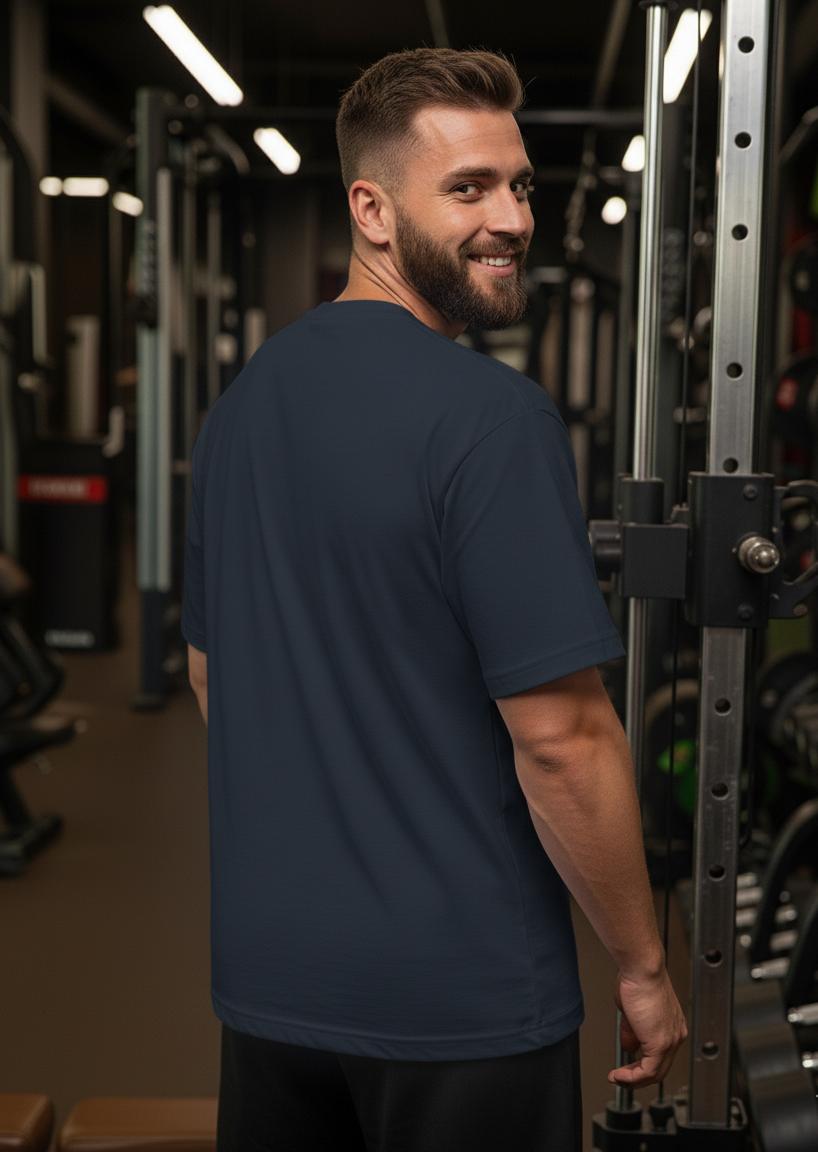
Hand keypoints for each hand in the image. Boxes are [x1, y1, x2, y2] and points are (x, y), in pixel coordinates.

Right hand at [607, 967, 687, 1087]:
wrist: (642, 969)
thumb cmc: (637, 979)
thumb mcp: (631, 1011)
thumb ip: (632, 1032)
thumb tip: (629, 1047)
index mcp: (672, 1025)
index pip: (660, 1055)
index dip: (641, 1064)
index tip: (625, 1067)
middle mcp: (675, 1034)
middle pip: (659, 1068)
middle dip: (636, 1076)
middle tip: (620, 1077)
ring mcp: (671, 1040)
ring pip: (655, 1073)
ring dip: (633, 1080)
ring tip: (616, 1079)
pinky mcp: (661, 1044)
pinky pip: (648, 1071)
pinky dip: (632, 1077)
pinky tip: (620, 1076)